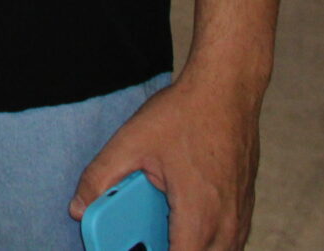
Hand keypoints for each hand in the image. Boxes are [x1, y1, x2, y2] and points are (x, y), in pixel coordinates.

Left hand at [70, 73, 261, 250]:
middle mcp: (227, 223)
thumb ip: (100, 178)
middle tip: (144, 241)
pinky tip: (183, 222)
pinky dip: (207, 240)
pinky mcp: (245, 206)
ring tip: (161, 234)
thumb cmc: (185, 113)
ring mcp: (240, 216)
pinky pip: (230, 240)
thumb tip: (77, 208)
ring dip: (192, 247)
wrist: (228, 88)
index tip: (136, 247)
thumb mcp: (130, 142)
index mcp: (199, 214)